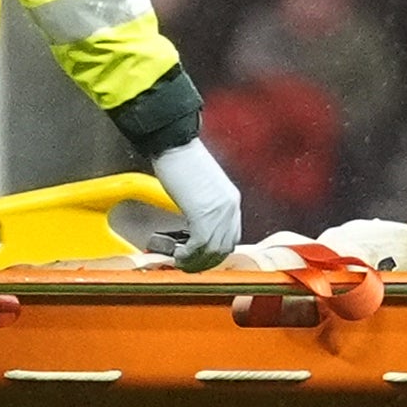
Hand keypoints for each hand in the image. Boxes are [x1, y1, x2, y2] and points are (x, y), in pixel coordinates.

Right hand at [149, 141, 243, 270]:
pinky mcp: (203, 214)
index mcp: (231, 200)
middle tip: (187, 263)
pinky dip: (188, 255)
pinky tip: (177, 255)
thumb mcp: (201, 187)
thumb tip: (191, 222)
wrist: (174, 143)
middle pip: (225, 247)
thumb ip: (203, 206)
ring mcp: (219, 211)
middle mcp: (230, 207)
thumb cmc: (181, 159)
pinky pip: (200, 246)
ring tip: (179, 261)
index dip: (215, 251)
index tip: (198, 255)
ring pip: (214, 251)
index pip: (232, 236)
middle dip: (205, 261)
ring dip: (195, 261)